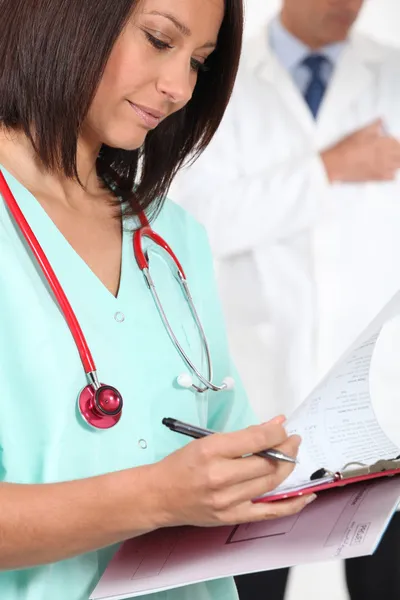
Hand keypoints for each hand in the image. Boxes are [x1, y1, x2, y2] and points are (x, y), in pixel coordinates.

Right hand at [151, 416, 314, 527]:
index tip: (283, 427)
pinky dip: (291, 504)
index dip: (276, 432)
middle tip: (293, 440)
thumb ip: (241, 437)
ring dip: (288, 468)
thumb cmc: (181, 465)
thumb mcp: (205, 441)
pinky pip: (269, 512)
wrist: (159, 496)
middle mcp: (220, 477)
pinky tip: (306, 495)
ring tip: (293, 456)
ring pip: (270, 483)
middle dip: (287, 449)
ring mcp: (228, 501)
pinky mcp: (232, 517)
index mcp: (212, 451)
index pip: (255, 440)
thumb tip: (273, 428)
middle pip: (266, 463)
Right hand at [321, 119, 399, 182]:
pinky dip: (391, 173)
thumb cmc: (346, 149)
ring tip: (388, 159)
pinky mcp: (377, 178)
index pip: (397, 142)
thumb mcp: (360, 132)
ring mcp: (382, 167)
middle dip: (397, 151)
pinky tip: (385, 169)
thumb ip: (373, 126)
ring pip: (398, 165)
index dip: (393, 141)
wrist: (336, 165)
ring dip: (396, 161)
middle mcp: (385, 155)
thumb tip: (381, 121)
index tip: (389, 141)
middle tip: (390, 150)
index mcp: (383, 143)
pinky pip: (392, 177)